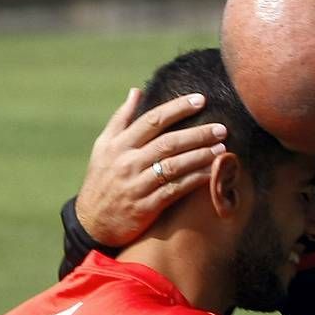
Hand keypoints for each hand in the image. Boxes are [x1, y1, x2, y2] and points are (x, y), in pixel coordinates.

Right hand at [75, 89, 226, 246]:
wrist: (93, 222)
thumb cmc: (103, 180)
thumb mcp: (103, 147)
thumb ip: (121, 119)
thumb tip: (137, 92)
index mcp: (118, 145)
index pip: (152, 120)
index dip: (178, 108)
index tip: (201, 99)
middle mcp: (126, 163)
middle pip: (168, 142)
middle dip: (197, 133)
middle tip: (221, 127)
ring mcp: (136, 185)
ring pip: (174, 166)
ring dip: (200, 156)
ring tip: (222, 148)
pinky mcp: (145, 207)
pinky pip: (175, 190)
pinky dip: (194, 180)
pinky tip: (211, 174)